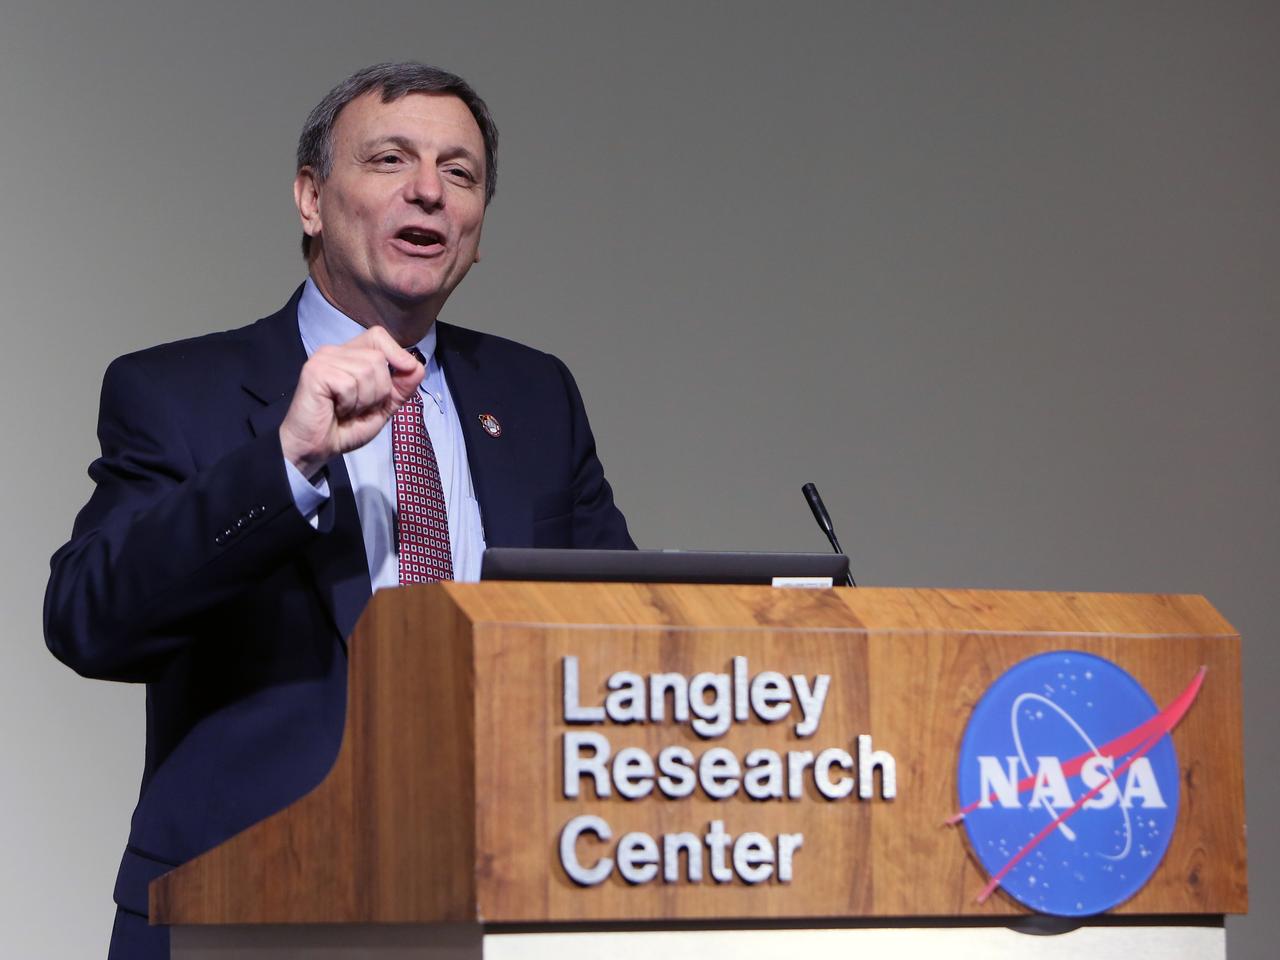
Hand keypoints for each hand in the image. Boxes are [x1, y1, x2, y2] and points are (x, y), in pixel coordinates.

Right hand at [279, 326, 424, 478]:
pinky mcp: (315, 371)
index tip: (404, 374)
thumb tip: (418, 367)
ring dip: (364, 400)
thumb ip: (401, 388)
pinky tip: (335, 410)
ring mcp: (324, 359)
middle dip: (379, 391)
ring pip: (367, 371)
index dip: (396, 353)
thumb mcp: (382, 407)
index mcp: (350, 355)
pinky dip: (349, 404)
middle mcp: (335, 351)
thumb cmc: (344, 428)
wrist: (315, 449)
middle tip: (358, 407)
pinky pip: (350, 384)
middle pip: (378, 358)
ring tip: (346, 410)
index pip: (378, 336)